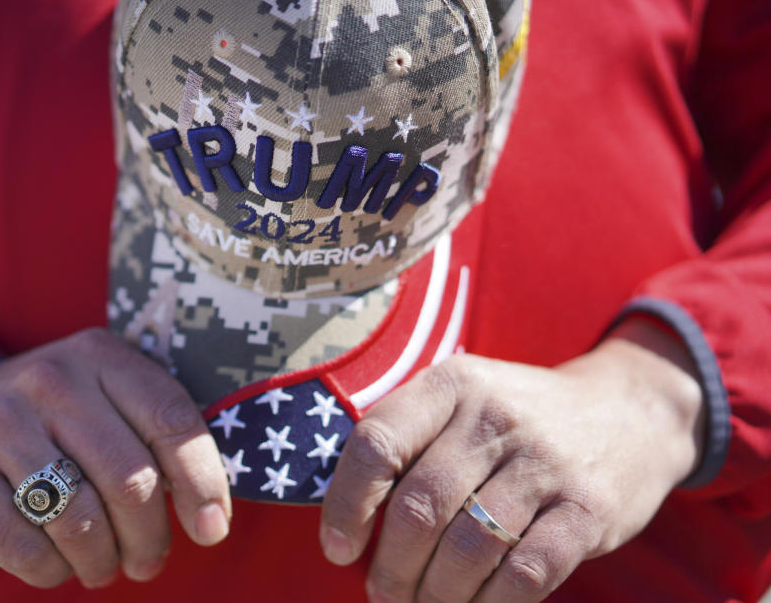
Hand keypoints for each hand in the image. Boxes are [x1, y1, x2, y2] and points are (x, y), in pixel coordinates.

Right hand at [0, 328, 230, 587]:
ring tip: (103, 567)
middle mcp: (50, 380)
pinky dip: (53, 571)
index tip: (212, 529)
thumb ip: (155, 439)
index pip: (171, 419)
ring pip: (80, 520)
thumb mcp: (103, 403)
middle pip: (130, 478)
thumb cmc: (52, 425)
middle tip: (148, 561)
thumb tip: (211, 519)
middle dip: (150, 537)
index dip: (203, 481)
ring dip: (102, 560)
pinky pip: (26, 548)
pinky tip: (57, 564)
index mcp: (100, 356)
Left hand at [319, 319, 704, 601]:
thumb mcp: (461, 402)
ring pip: (468, 548)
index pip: (377, 443)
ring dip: (435, 595)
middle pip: (420, 507)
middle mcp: (495, 416)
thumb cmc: (516, 420)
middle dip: (392, 567)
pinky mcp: (587, 508)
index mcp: (451, 386)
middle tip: (383, 594)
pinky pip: (525, 575)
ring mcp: (545, 462)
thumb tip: (349, 524)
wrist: (629, 412)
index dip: (346, 504)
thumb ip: (409, 444)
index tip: (339, 548)